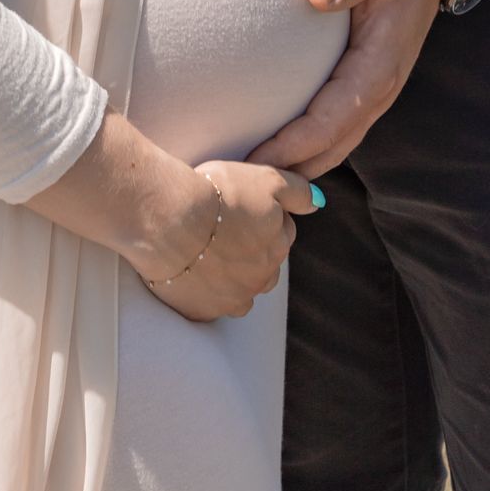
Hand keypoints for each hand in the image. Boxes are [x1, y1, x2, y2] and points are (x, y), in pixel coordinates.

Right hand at [130, 159, 320, 322]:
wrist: (171, 221)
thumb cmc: (217, 194)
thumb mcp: (267, 179)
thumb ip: (298, 191)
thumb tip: (318, 203)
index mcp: (277, 246)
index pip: (282, 232)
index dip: (264, 217)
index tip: (244, 207)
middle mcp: (261, 278)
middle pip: (265, 265)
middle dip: (253, 250)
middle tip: (227, 229)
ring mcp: (232, 299)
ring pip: (242, 290)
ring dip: (234, 276)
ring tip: (212, 254)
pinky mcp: (203, 311)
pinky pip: (212, 305)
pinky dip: (207, 292)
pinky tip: (194, 272)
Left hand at [245, 0, 443, 177]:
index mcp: (378, 68)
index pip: (330, 122)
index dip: (293, 145)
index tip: (255, 159)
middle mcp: (377, 90)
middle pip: (330, 147)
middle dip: (290, 168)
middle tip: (240, 180)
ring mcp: (372, 91)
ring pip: (334, 144)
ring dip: (298, 163)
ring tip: (251, 172)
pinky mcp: (363, 84)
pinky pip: (334, 127)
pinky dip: (308, 145)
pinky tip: (277, 145)